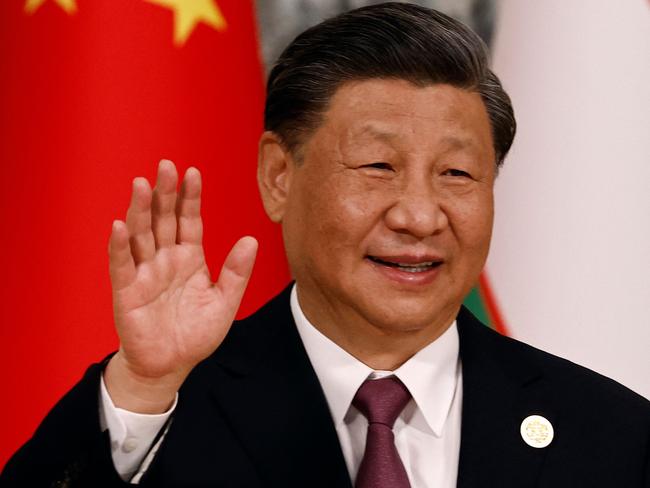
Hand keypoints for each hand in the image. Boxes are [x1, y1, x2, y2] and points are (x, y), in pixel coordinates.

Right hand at [104, 160, 256, 412]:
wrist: (171, 366)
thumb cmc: (195, 334)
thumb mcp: (224, 302)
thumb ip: (236, 272)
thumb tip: (252, 240)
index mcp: (189, 258)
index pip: (189, 220)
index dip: (190, 197)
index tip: (192, 172)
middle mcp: (165, 259)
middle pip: (163, 220)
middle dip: (165, 193)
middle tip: (166, 166)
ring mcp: (145, 273)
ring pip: (141, 235)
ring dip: (140, 210)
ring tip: (142, 184)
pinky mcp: (127, 291)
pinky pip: (122, 265)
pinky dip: (120, 246)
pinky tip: (119, 225)